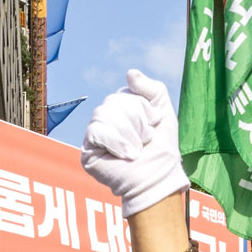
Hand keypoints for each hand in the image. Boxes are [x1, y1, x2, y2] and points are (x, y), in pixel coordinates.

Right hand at [80, 70, 188, 217]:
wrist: (156, 178)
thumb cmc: (161, 150)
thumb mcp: (164, 112)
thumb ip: (152, 89)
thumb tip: (130, 73)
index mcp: (122, 110)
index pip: (124, 94)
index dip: (143, 108)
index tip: (154, 126)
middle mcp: (106, 120)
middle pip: (113, 102)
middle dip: (136, 121)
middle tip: (145, 141)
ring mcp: (95, 135)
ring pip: (103, 114)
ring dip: (128, 133)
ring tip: (137, 150)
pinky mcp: (88, 151)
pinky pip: (96, 131)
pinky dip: (116, 141)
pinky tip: (127, 155)